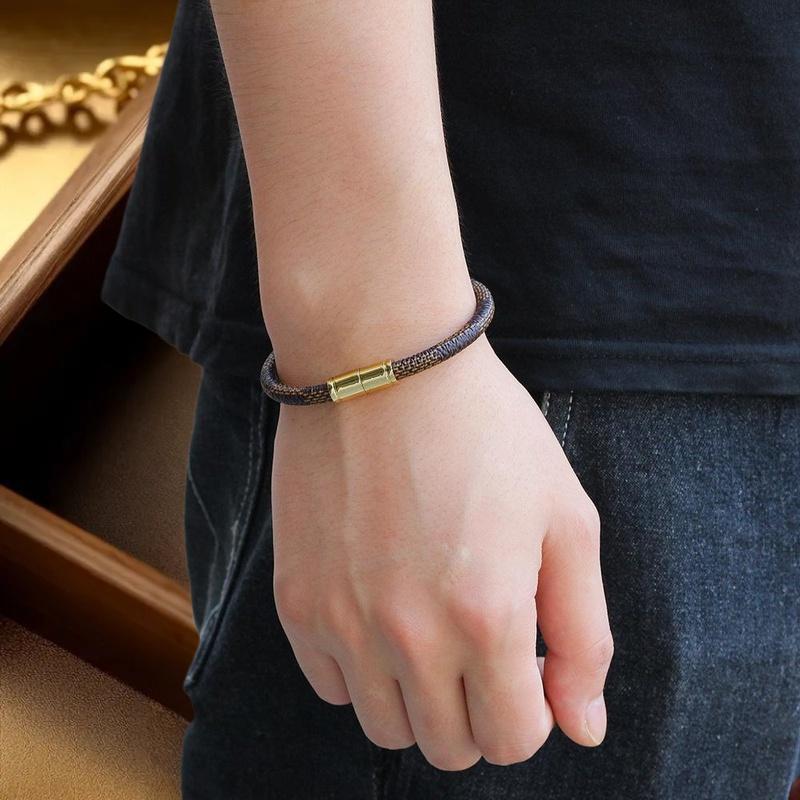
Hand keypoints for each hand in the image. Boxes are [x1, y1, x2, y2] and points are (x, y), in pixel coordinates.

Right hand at [271, 335, 613, 769]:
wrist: (382, 363)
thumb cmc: (485, 431)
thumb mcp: (564, 519)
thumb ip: (582, 636)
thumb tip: (583, 729)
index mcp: (487, 617)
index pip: (512, 740)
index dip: (531, 710)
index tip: (526, 663)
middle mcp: (407, 636)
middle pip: (447, 746)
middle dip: (478, 710)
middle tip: (481, 643)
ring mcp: (341, 621)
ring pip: (385, 727)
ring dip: (418, 697)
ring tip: (430, 625)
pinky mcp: (296, 600)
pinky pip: (331, 685)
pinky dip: (362, 668)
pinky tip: (381, 609)